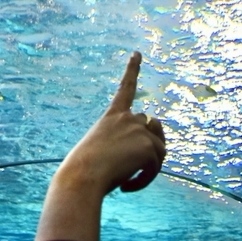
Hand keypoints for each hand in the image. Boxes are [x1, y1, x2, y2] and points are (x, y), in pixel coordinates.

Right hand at [58, 52, 165, 196]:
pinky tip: (127, 187)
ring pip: (159, 148)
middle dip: (150, 142)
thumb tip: (144, 155)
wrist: (82, 178)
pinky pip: (156, 166)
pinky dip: (146, 179)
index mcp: (112, 116)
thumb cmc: (83, 170)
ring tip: (130, 179)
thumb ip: (120, 144)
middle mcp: (127, 118)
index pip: (126, 88)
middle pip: (152, 125)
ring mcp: (139, 131)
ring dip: (150, 165)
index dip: (133, 70)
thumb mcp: (99, 150)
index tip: (138, 53)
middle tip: (136, 165)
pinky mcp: (149, 147)